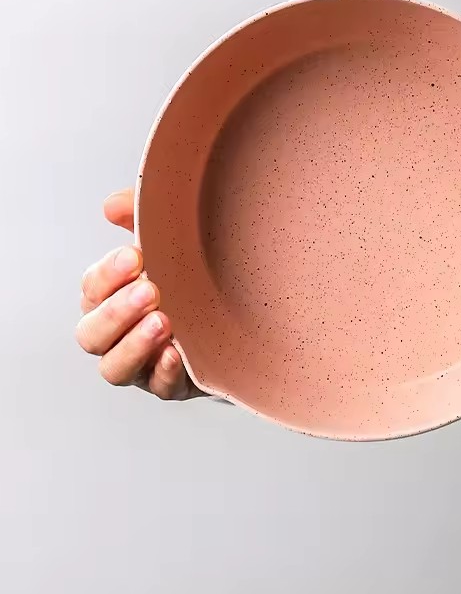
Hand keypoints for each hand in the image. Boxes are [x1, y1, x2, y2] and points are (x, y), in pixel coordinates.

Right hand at [76, 188, 201, 399]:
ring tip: (162, 321)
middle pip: (92, 334)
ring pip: (115, 368)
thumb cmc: (191, 278)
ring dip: (134, 345)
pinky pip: (159, 387)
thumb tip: (113, 206)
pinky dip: (163, 371)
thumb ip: (141, 217)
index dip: (107, 276)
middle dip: (117, 312)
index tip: (135, 255)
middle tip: (150, 290)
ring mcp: (142, 365)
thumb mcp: (170, 242)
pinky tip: (176, 353)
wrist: (237, 315)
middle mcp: (119, 335)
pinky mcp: (171, 386)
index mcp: (111, 299)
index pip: (91, 291)